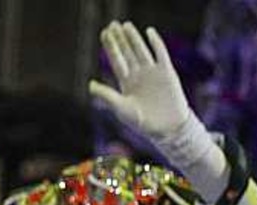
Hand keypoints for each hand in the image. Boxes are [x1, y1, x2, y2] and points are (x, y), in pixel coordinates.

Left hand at [89, 22, 192, 141]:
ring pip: (141, 50)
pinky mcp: (166, 72)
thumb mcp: (121, 107)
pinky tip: (149, 32)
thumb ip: (107, 95)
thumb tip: (90, 84)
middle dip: (119, 39)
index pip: (116, 60)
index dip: (110, 46)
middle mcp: (138, 74)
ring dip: (133, 38)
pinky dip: (155, 43)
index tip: (104, 33)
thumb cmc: (142, 121)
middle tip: (112, 24)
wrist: (166, 127)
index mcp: (126, 82)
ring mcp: (152, 72)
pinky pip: (160, 54)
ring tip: (126, 25)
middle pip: (127, 52)